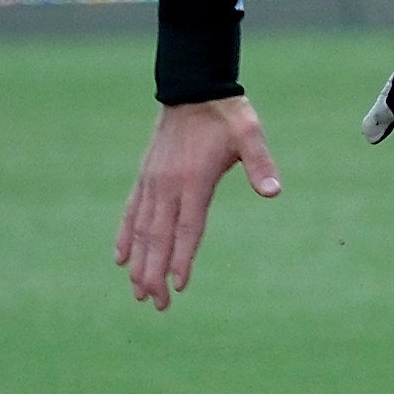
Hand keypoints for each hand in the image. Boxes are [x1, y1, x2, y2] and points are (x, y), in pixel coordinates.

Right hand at [118, 97, 279, 310]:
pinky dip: (125, 236)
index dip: (182, 258)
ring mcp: (152, 183)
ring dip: (139, 263)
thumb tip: (273, 192)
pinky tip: (120, 259)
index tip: (178, 286)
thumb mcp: (250, 134)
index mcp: (194, 180)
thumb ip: (260, 164)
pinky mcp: (145, 177)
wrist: (192, 89)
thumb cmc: (227, 116)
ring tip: (137, 293)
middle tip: (156, 305)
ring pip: (142, 230)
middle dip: (155, 273)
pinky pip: (130, 212)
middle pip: (159, 238)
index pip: (187, 228)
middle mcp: (168, 186)